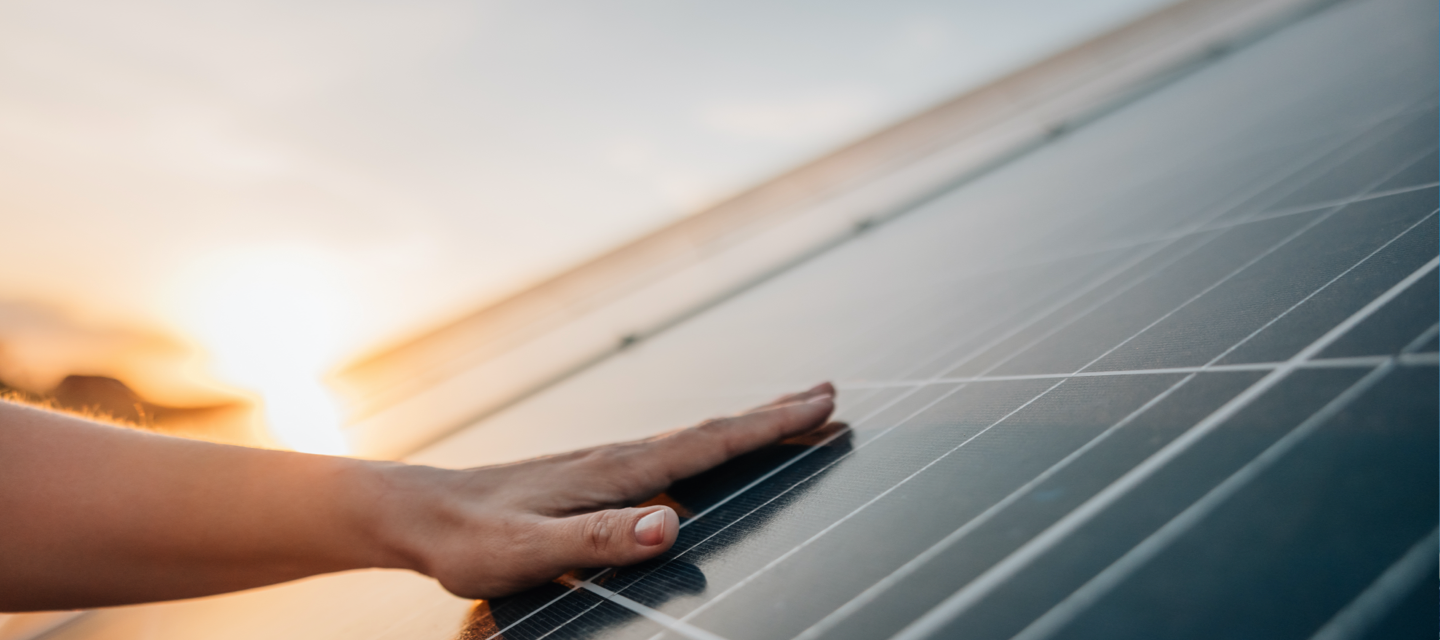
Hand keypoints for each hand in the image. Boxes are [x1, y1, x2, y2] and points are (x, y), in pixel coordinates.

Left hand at [374, 383, 835, 598]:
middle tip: (828, 395)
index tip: (820, 406)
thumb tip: (672, 523)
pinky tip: (702, 457)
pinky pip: (666, 456)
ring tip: (786, 416)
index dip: (766, 428)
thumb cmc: (470, 539)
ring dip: (743, 427)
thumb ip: (600, 538)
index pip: (707, 445)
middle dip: (772, 415)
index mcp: (614, 473)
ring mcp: (602, 464)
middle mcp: (615, 459)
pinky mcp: (588, 478)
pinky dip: (704, 447)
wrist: (417, 514)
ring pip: (690, 440)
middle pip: (710, 432)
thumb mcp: (531, 550)